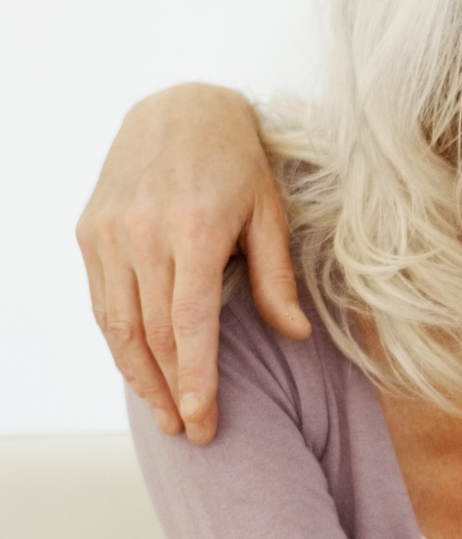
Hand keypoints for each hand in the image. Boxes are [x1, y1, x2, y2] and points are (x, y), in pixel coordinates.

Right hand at [76, 87, 301, 443]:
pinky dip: (119, 344)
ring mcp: (109, 232)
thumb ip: (276, 277)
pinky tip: (139, 371)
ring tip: (165, 416)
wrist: (176, 105)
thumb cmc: (235, 160)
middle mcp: (143, 232)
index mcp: (195, 228)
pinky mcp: (89, 231)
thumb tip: (295, 335)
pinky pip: (102, 302)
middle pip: (152, 334)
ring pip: (118, 325)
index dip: (196, 379)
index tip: (204, 421)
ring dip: (139, 377)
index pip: (189, 323)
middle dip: (172, 390)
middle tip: (193, 433)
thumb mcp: (269, 211)